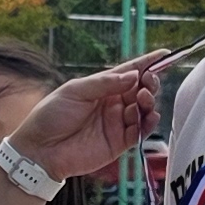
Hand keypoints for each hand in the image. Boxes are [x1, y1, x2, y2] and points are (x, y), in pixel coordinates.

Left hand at [5, 55, 164, 181]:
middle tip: (149, 81)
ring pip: (143, 110)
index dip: (147, 63)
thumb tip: (132, 76)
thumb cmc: (51, 116)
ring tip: (144, 98)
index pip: (129, 72)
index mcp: (102, 87)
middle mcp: (113, 104)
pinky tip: (148, 116)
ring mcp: (117, 123)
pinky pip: (140, 132)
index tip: (165, 54)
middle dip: (150, 83)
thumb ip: (104, 83)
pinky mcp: (119, 143)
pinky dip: (148, 124)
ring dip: (149, 102)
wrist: (40, 149)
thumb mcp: (74, 91)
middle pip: (140, 90)